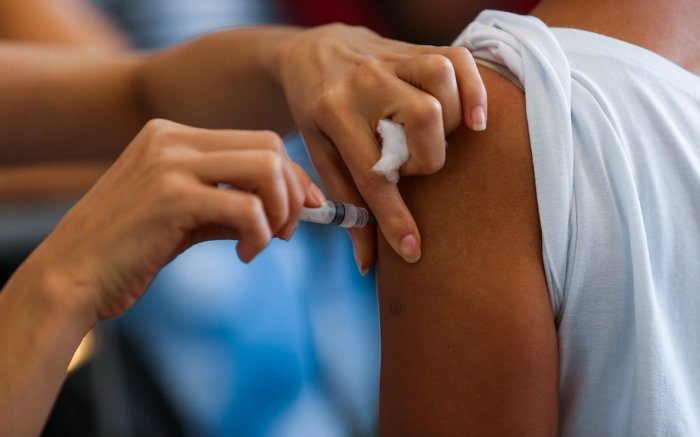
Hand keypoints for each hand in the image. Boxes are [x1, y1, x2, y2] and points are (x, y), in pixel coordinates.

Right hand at [26, 119, 321, 322]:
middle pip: (270, 148)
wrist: (71, 278)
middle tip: (287, 232)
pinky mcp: (171, 197)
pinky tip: (244, 254)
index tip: (307, 207)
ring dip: (281, 210)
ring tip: (265, 242)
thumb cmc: (129, 251)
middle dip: (294, 192)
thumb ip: (230, 203)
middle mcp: (172, 139)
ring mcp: (169, 163)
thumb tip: (291, 209)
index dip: (293, 176)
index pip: (258, 141)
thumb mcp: (184, 216)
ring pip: (266, 168)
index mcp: (173, 136)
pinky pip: (247, 207)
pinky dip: (260, 234)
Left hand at [279, 24, 486, 270]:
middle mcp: (364, 81)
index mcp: (332, 112)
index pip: (373, 172)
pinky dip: (475, 90)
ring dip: (452, 120)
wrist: (311, 52)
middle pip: (424, 118)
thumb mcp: (320, 155)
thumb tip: (367, 263)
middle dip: (428, 158)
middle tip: (414, 166)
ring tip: (438, 139)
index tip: (412, 250)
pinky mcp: (414, 48)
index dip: (395, 218)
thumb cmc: (317, 112)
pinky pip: (459, 60)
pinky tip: (475, 120)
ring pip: (442, 83)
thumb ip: (346, 204)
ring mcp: (391, 59)